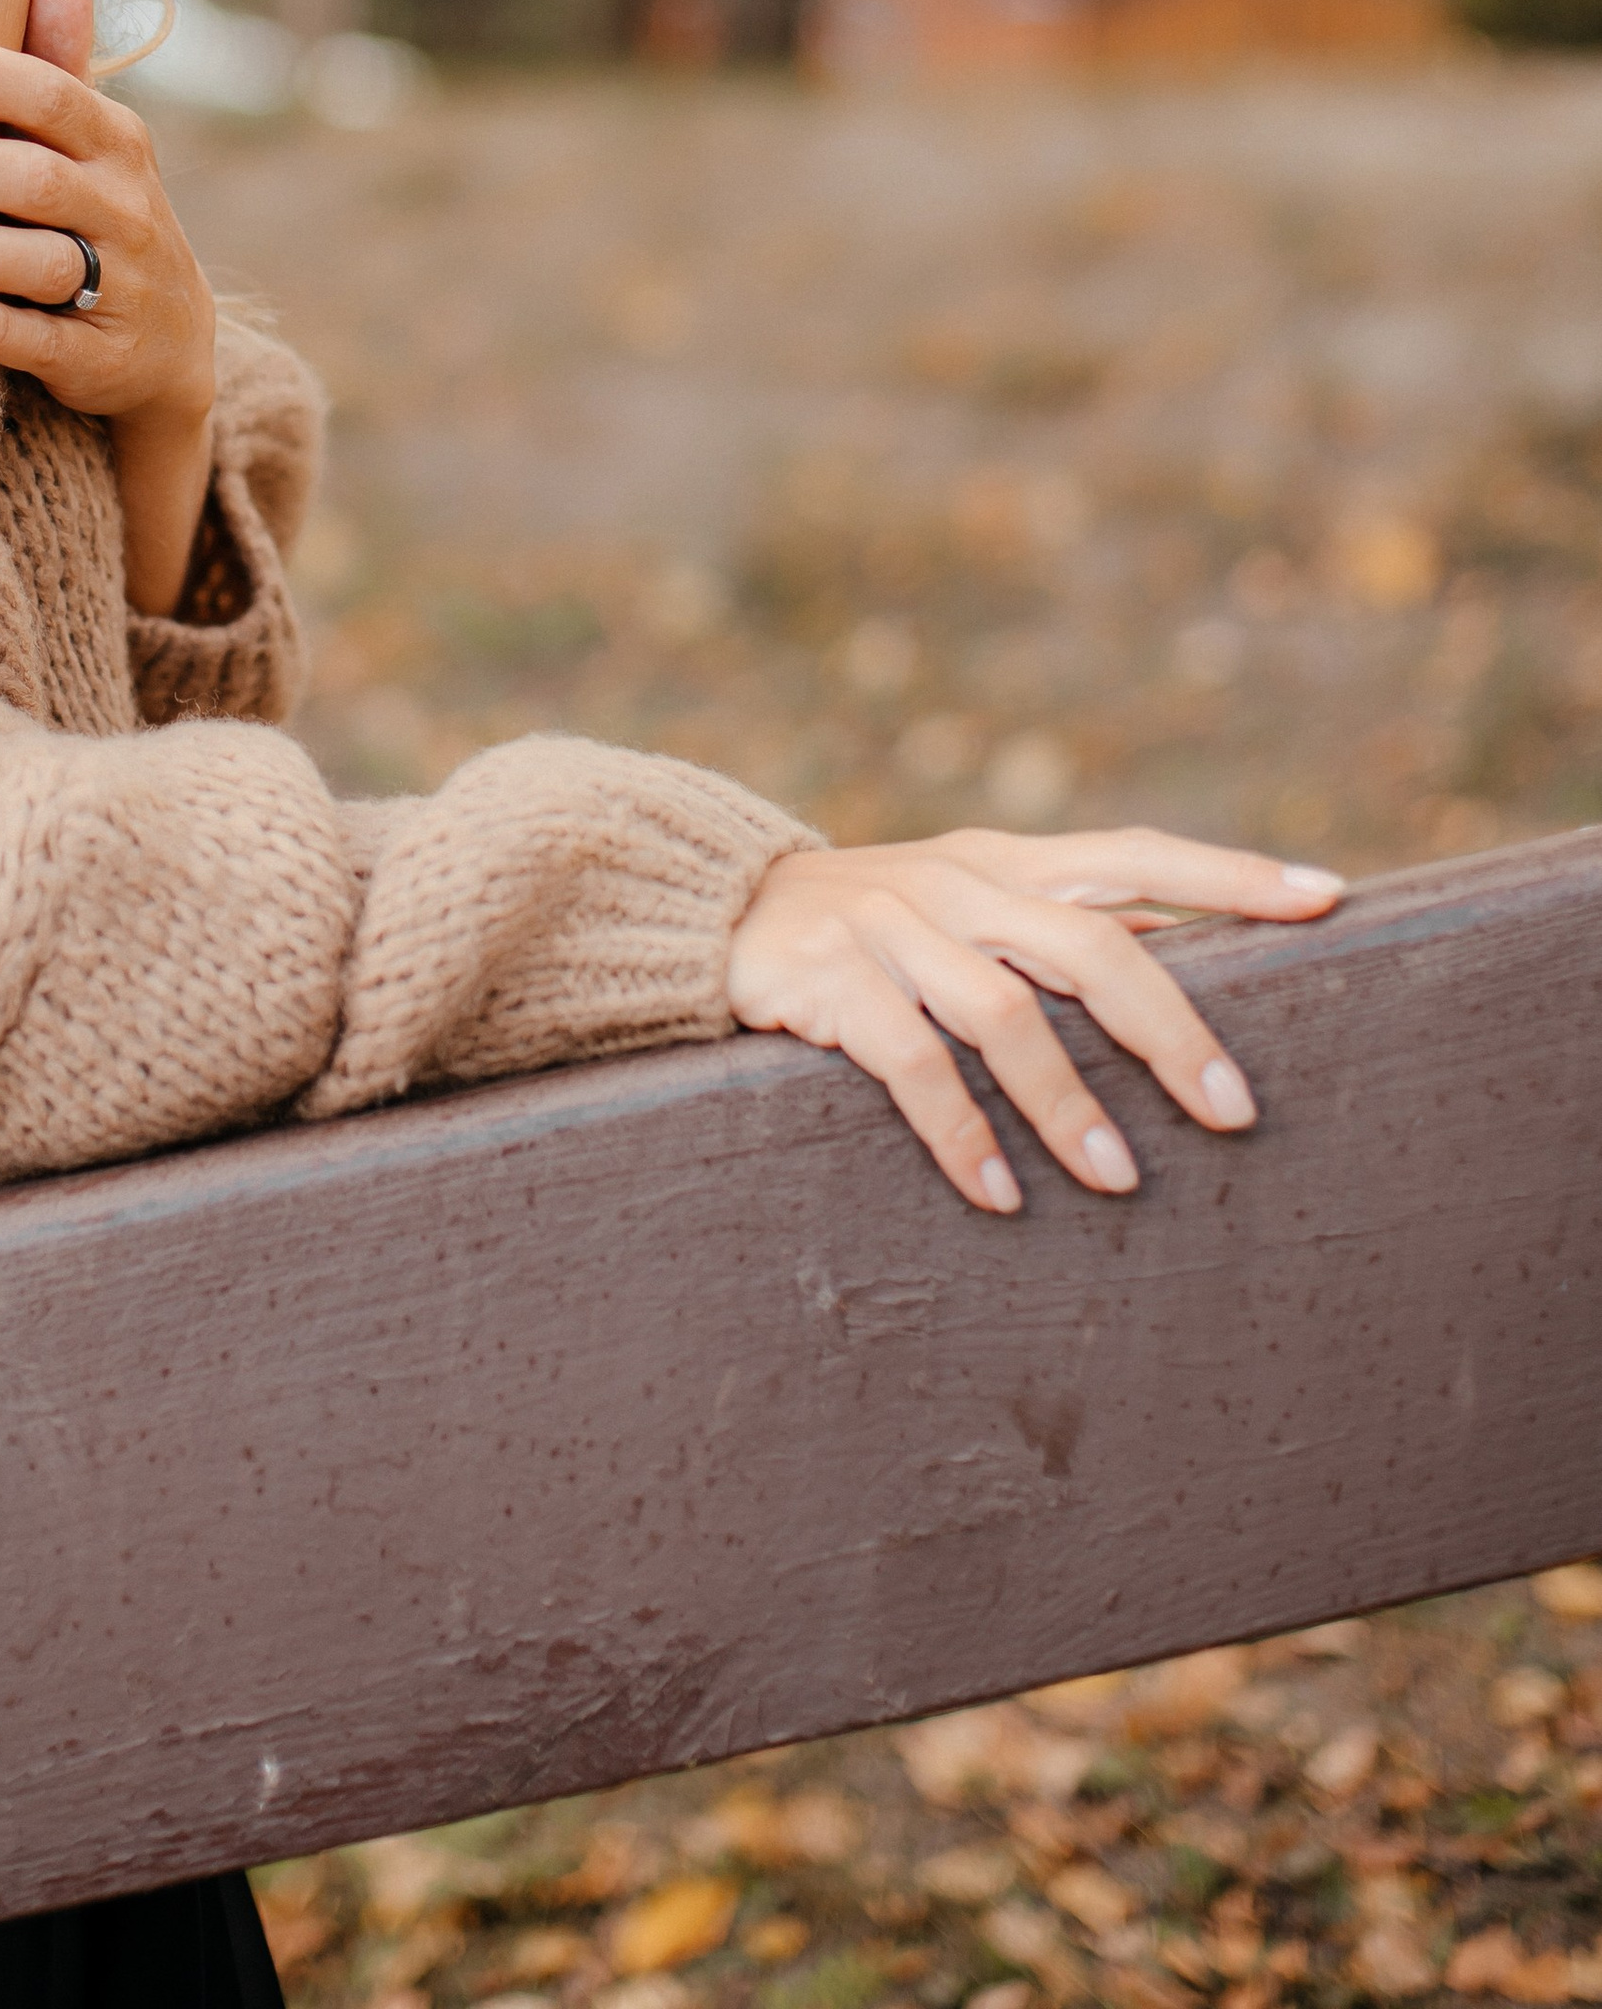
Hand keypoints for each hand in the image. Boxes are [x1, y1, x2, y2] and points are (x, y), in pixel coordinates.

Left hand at [0, 0, 218, 616]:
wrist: (169, 345)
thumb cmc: (96, 216)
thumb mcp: (91, 142)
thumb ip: (60, 61)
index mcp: (114, 141)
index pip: (48, 94)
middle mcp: (126, 208)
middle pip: (35, 177)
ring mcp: (122, 286)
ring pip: (42, 262)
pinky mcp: (103, 359)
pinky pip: (47, 343)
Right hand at [727, 828, 1343, 1211]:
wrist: (719, 911)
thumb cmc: (877, 927)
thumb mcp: (967, 906)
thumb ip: (1057, 929)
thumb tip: (1185, 972)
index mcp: (1008, 858)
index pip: (1137, 853)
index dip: (1230, 874)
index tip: (1327, 898)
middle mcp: (960, 880)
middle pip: (1092, 944)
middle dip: (1170, 1031)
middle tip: (1233, 1111)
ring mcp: (892, 925)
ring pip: (1006, 1013)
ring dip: (1068, 1104)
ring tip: (1120, 1180)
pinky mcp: (829, 979)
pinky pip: (909, 1062)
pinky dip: (961, 1132)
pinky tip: (1000, 1194)